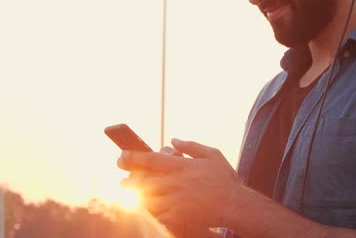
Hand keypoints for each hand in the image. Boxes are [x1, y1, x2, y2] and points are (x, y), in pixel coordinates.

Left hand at [117, 138, 241, 228]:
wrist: (234, 205)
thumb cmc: (223, 179)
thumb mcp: (212, 155)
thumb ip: (191, 146)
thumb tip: (173, 139)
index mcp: (180, 166)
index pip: (149, 160)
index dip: (132, 158)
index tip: (121, 157)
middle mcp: (174, 183)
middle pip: (141, 181)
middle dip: (128, 180)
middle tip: (124, 180)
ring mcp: (174, 201)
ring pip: (144, 198)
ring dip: (135, 196)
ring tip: (130, 194)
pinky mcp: (176, 216)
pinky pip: (154, 214)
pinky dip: (148, 211)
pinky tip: (147, 208)